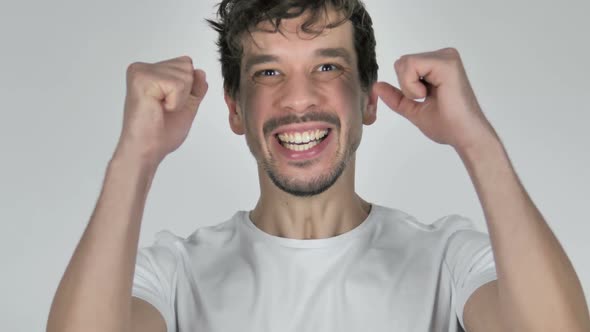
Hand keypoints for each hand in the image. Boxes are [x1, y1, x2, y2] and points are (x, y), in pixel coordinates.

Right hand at [114, 56, 207, 165]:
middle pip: (186, 65)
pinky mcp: (142, 80)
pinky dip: (175, 102)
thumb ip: (195, 87)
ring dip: (179, 99)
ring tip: (161, 110)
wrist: (147, 150)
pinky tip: (159, 109)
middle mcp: (142, 68)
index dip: (187, 88)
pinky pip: (178, 84)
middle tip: (165, 109)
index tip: (169, 104)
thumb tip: (200, 71)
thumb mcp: (187, 105)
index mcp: (150, 72)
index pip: (185, 63)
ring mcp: (141, 72)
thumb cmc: (161, 132)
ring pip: (184, 75)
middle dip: (184, 92)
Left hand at [374, 48, 497, 152]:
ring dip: (408, 86)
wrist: (464, 135)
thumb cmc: (446, 125)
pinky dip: (411, 85)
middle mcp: (443, 57)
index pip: (404, 66)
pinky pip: (411, 65)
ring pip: (405, 63)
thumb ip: (396, 97)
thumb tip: (376, 86)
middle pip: (402, 62)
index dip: (404, 86)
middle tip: (425, 99)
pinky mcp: (447, 63)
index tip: (422, 99)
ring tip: (428, 97)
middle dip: (405, 86)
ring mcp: (446, 57)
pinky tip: (427, 94)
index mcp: (437, 66)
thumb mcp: (413, 109)